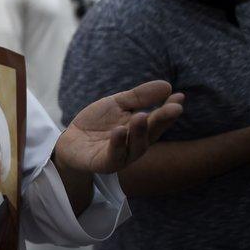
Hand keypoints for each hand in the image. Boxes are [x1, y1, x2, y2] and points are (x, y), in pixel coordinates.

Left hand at [55, 80, 183, 173]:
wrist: (70, 139)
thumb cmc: (97, 122)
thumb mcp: (117, 104)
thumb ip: (139, 97)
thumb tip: (167, 86)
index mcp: (140, 129)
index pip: (159, 120)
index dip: (169, 110)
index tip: (179, 97)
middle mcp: (135, 144)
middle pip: (151, 133)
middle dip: (162, 120)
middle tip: (173, 108)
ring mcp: (121, 156)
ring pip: (136, 147)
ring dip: (140, 132)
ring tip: (141, 116)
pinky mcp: (104, 164)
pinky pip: (114, 156)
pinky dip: (118, 144)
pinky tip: (119, 130)